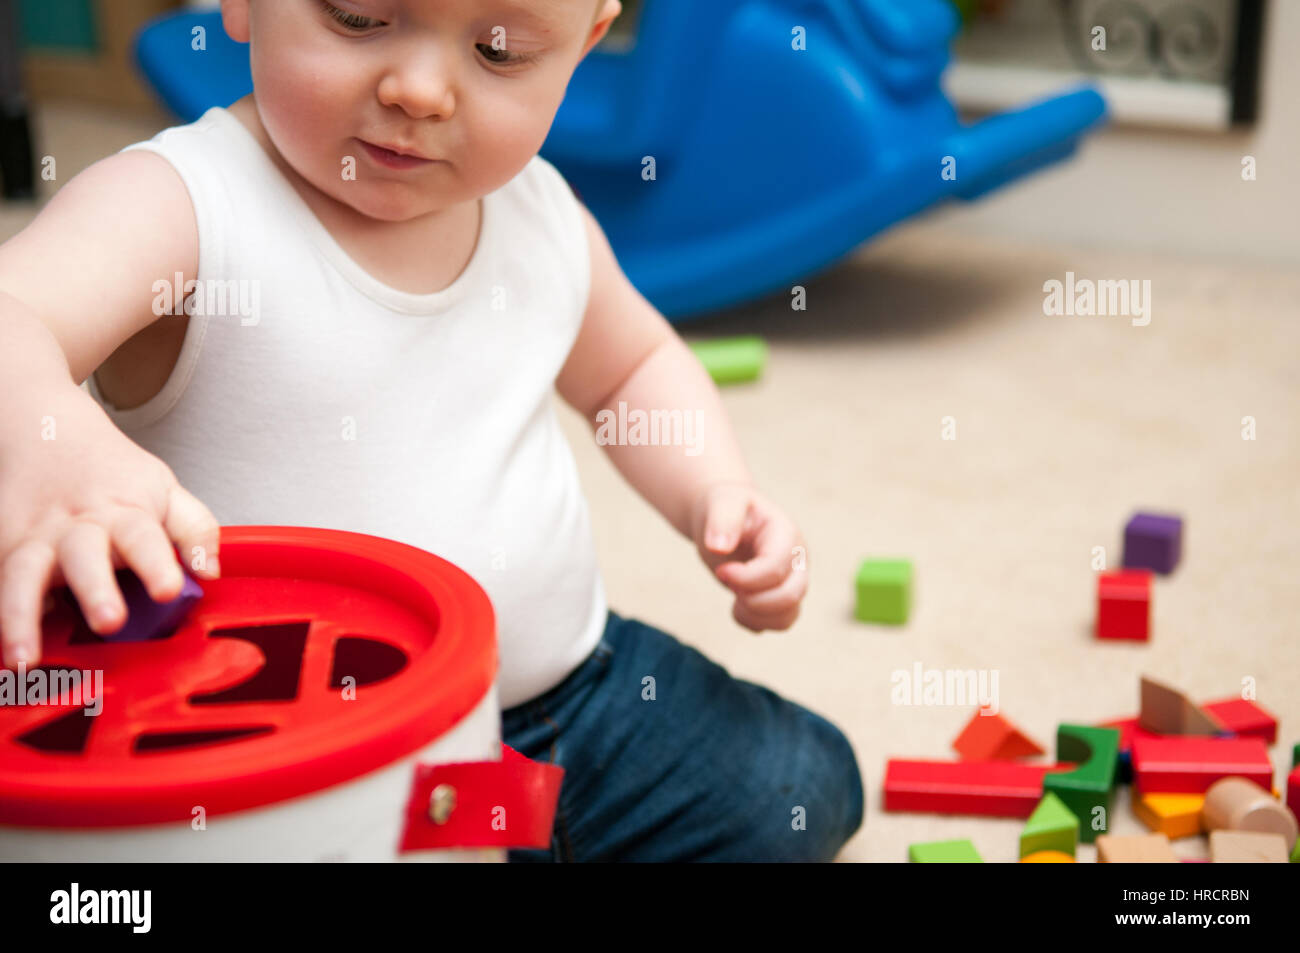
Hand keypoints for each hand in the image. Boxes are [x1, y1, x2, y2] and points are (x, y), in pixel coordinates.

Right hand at [0, 392, 221, 667]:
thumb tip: (211, 571)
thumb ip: (194, 529)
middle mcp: (78, 526)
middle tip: (109, 621)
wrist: (47, 431)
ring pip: (23, 573)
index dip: (159, 564)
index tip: (170, 589)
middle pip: (84, 555)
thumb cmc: (113, 472)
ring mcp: (35, 539)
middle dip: (96, 589)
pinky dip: (2, 610)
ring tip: (23, 657)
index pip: (145, 537)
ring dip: (21, 616)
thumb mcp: (165, 490)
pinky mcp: (3, 549)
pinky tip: (6, 645)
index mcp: (125, 512)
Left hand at [691, 482, 807, 631]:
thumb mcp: (721, 502)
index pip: (775, 569)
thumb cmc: (725, 507)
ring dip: (754, 614)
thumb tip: (718, 547)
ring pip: (787, 615)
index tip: (721, 571)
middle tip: (727, 582)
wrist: (724, 516)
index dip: (745, 578)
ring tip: (733, 595)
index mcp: (786, 535)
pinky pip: (780, 623)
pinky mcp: (783, 596)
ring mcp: (793, 580)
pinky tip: (737, 605)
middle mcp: (797, 560)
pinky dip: (756, 622)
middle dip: (753, 599)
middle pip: (789, 596)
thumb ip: (722, 520)